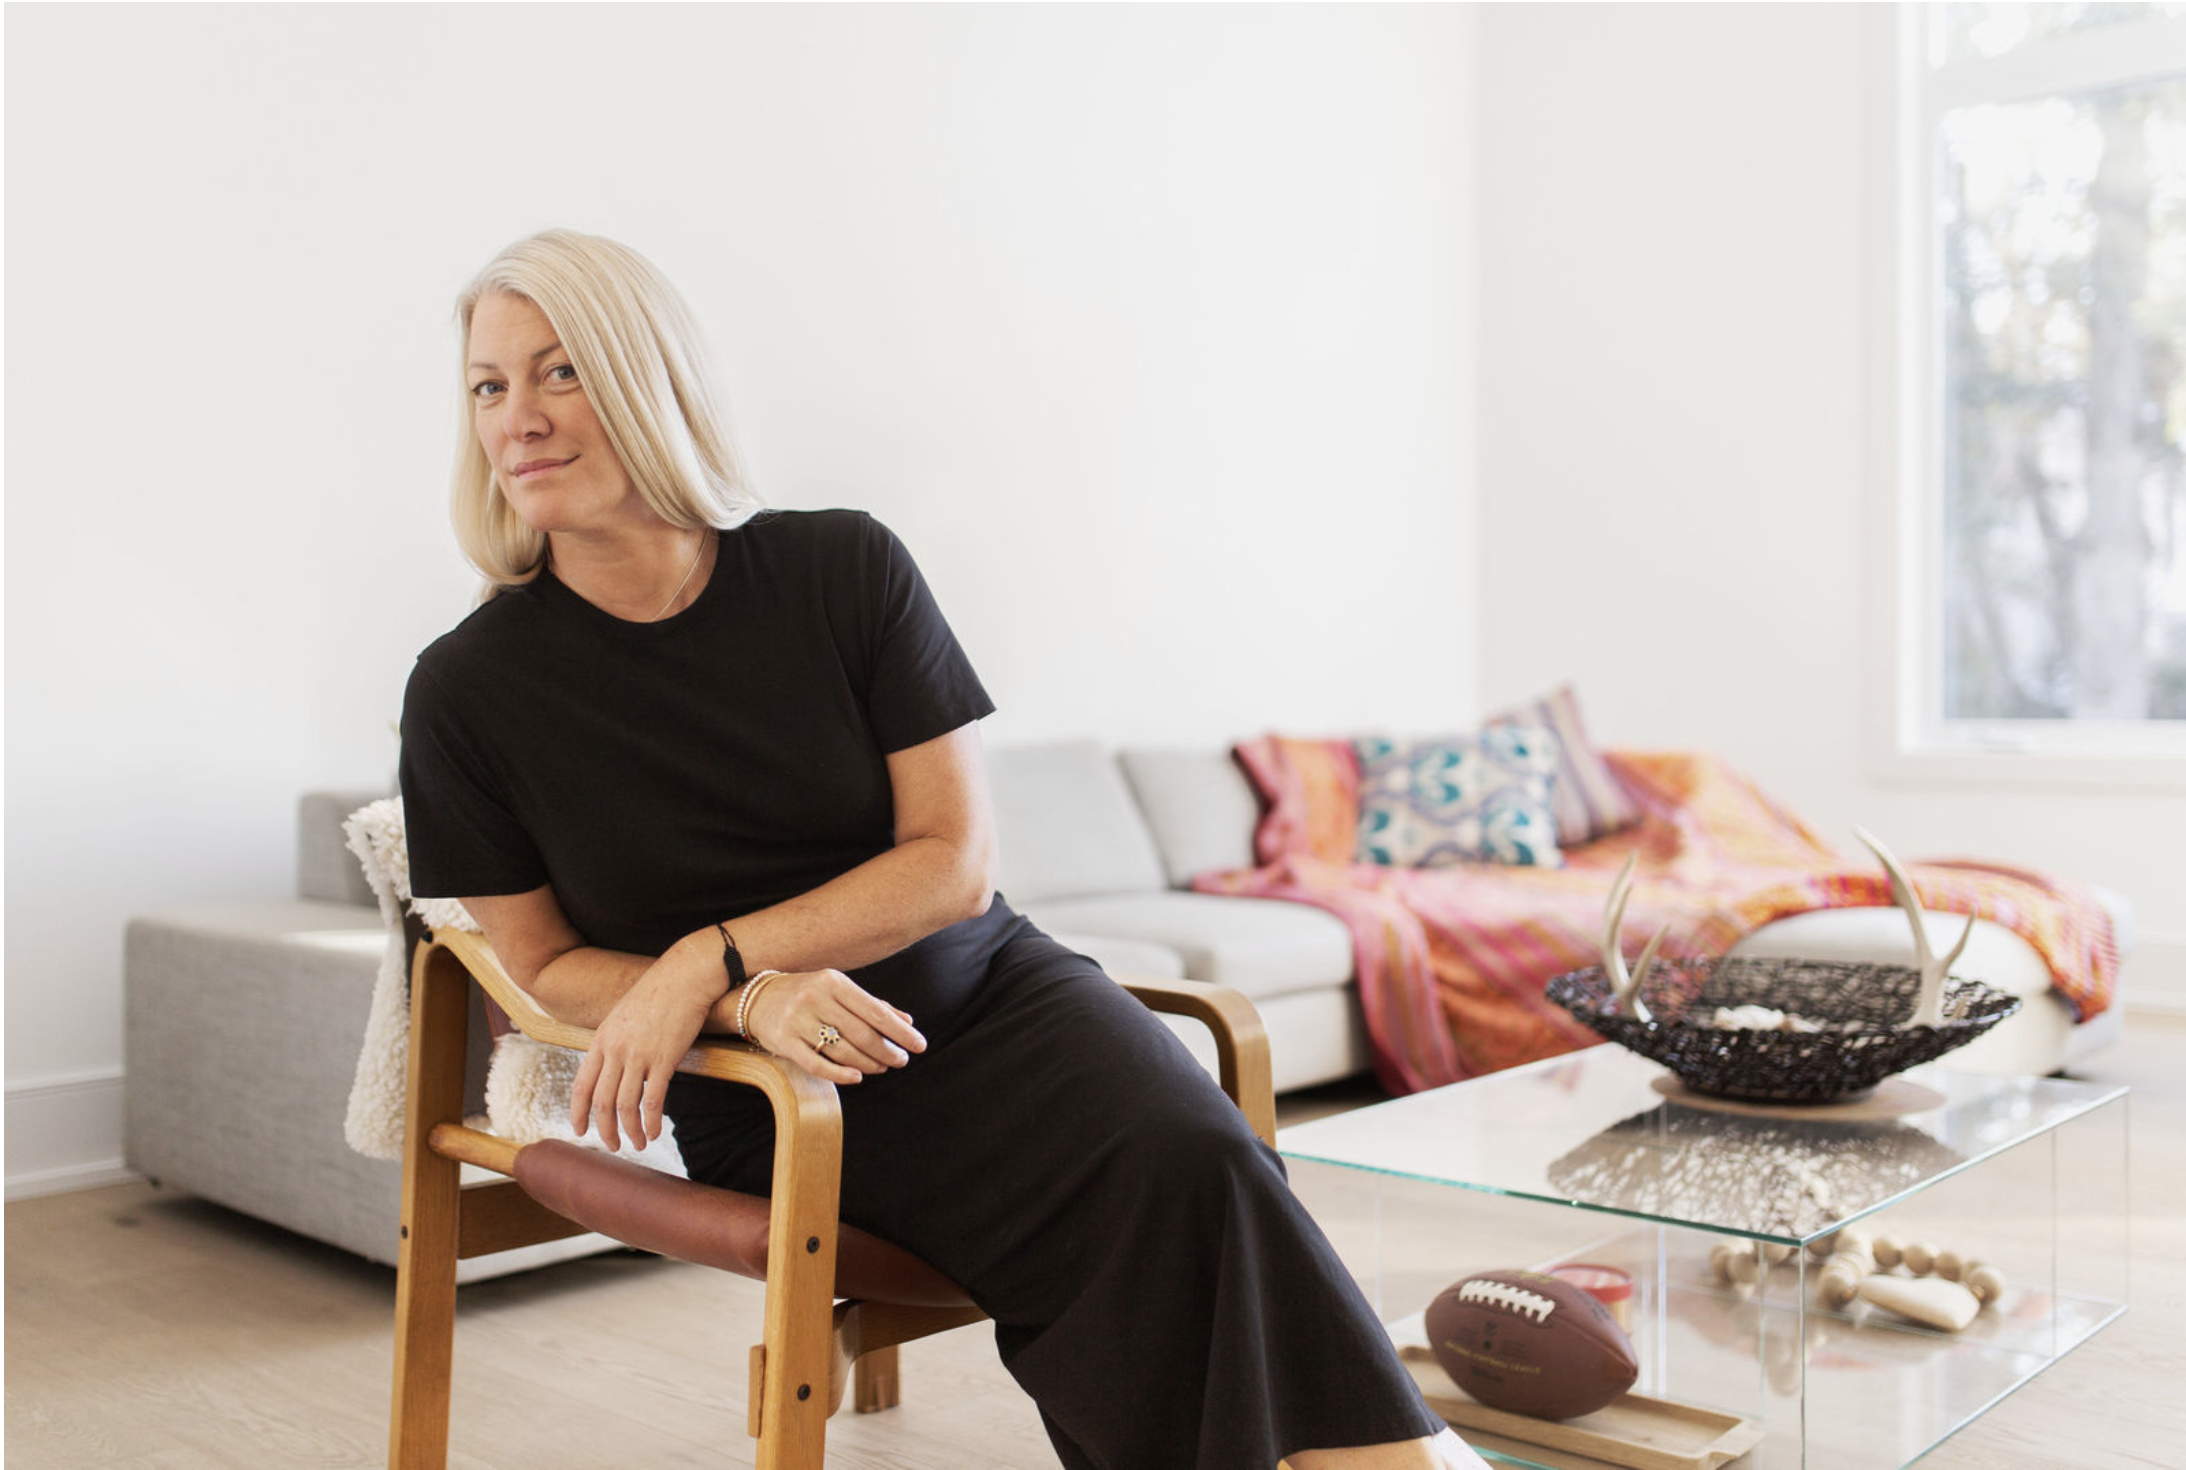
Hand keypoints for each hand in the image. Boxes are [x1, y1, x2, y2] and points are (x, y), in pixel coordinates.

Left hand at [570, 944, 722, 1151]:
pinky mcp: (664, 1058)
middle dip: (604, 1129)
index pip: (581, 1085)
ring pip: (625, 1105)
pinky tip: (656, 1132)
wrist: (685, 976)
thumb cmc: (659, 994)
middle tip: (612, 1146)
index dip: (578, 1112)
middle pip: (601, 1101)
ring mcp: (639, 1055)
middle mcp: (615, 1050)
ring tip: (638, 1144)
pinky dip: (652, 1120)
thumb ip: (615, 1043)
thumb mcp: (624, 1016)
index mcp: (602, 1040)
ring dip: (630, 1131)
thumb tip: (615, 1069)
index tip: (579, 1130)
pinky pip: (653, 1099)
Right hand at [747, 969, 926, 1084]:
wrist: (757, 999)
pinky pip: (817, 1064)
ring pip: (842, 1050)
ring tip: (882, 1068)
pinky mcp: (784, 1042)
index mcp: (834, 982)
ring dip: (868, 1064)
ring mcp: (798, 1021)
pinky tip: (857, 1077)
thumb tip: (908, 1021)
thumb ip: (873, 1005)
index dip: (900, 1032)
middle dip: (887, 1051)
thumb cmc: (808, 995)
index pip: (875, 1011)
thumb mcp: (839, 990)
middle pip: (861, 1034)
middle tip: (901, 1061)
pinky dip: (840, 1074)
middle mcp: (815, 999)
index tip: (919, 1046)